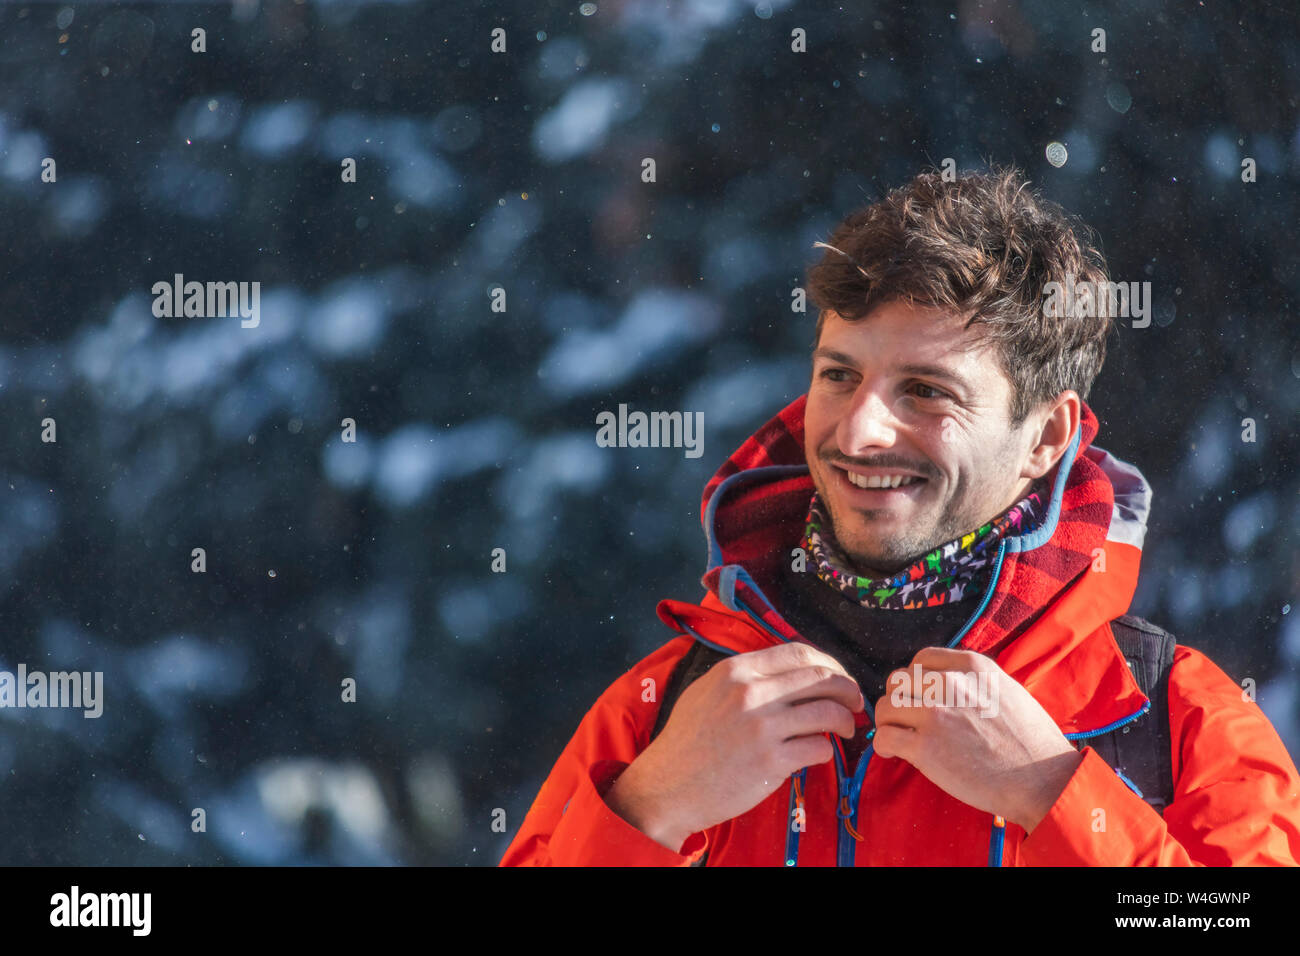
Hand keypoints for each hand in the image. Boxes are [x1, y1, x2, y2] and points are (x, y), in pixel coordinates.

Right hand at [605, 641, 863, 851]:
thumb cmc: (687, 740)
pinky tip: (819, 752)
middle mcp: (751, 693)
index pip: (800, 652)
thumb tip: (790, 672)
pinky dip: (826, 749)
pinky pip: (818, 747)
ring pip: (828, 712)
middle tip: (854, 702)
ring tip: (845, 729)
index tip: (837, 676)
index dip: (829, 662)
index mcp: (736, 671)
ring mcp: (762, 728)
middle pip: (822, 678)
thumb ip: (745, 677)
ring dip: (845, 720)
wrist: (667, 786)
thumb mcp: (707, 691)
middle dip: (847, 689)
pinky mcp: (770, 762)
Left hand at [871, 646, 1082, 831]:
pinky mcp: (925, 747)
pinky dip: (884, 746)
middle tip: (906, 719)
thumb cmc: (1032, 742)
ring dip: (888, 722)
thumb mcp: (1008, 691)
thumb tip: (947, 682)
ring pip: (884, 706)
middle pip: (898, 681)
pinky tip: (894, 753)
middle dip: (899, 700)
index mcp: (973, 668)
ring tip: (898, 736)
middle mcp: (950, 684)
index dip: (914, 679)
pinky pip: (884, 736)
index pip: (921, 659)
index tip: (919, 697)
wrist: (1044, 781)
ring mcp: (935, 714)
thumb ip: (975, 682)